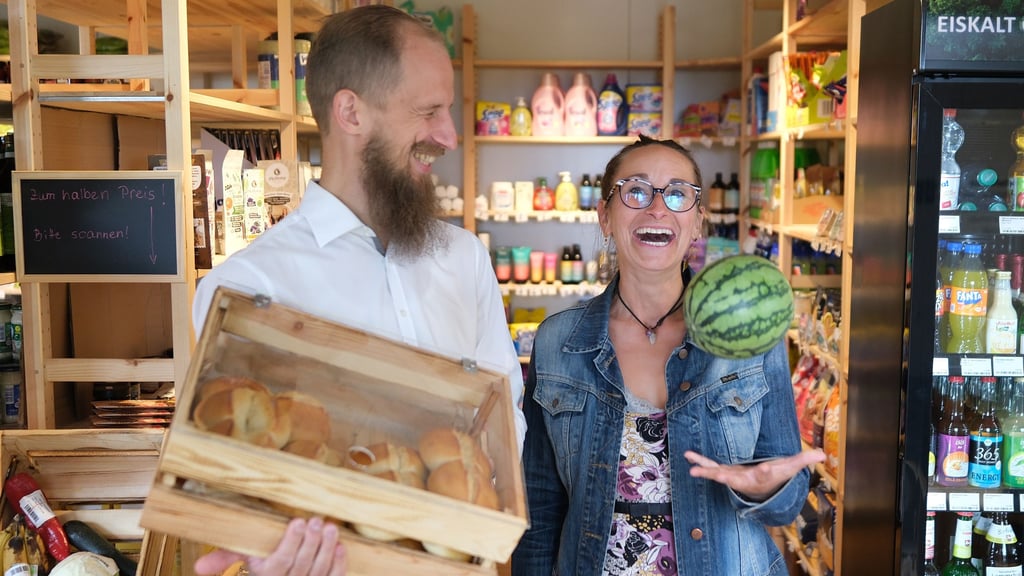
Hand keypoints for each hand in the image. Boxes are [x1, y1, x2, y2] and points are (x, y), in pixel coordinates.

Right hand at [194, 517, 346, 575]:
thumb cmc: (261, 570)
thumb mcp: (243, 564)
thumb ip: (224, 559)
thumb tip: (197, 565)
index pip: (280, 563)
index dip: (291, 543)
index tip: (297, 521)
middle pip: (302, 567)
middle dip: (311, 542)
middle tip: (317, 521)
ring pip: (320, 573)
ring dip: (327, 550)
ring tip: (330, 528)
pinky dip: (339, 564)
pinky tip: (340, 547)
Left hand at [684, 449, 825, 501]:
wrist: (761, 489)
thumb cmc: (776, 475)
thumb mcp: (791, 466)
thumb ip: (805, 459)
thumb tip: (824, 455)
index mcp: (763, 476)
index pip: (766, 473)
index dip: (767, 471)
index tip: (765, 468)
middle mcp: (745, 479)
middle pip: (737, 478)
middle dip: (727, 477)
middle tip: (719, 475)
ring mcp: (732, 476)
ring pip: (718, 474)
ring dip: (706, 471)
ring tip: (692, 469)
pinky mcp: (724, 471)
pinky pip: (710, 466)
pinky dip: (700, 462)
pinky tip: (687, 457)